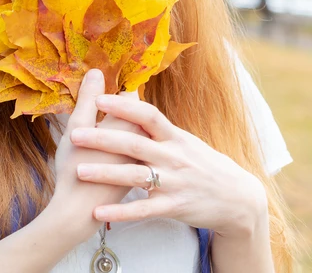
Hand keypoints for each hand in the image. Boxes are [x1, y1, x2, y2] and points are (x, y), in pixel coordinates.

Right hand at [47, 70, 145, 242]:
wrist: (82, 213)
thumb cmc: (75, 167)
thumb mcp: (77, 128)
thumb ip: (89, 99)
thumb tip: (96, 71)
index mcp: (131, 124)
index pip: (132, 98)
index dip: (116, 94)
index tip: (102, 94)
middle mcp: (145, 141)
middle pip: (140, 118)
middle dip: (123, 112)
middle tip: (102, 109)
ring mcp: (145, 161)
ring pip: (140, 140)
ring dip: (126, 134)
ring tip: (105, 134)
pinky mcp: (140, 178)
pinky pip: (138, 159)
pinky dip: (126, 154)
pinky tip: (109, 157)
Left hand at [69, 94, 267, 236]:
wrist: (237, 198)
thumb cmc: (202, 164)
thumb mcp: (184, 140)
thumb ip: (157, 127)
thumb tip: (131, 100)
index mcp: (174, 137)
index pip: (148, 115)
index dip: (123, 106)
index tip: (99, 98)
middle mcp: (173, 157)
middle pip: (134, 144)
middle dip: (103, 139)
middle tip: (74, 135)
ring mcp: (174, 182)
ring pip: (135, 176)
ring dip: (105, 174)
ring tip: (79, 171)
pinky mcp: (174, 206)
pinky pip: (143, 210)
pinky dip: (120, 212)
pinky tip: (98, 213)